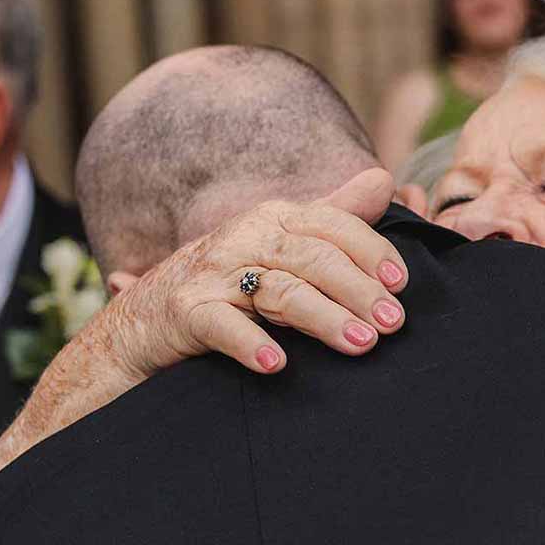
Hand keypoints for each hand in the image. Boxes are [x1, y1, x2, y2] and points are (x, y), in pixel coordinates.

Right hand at [94, 167, 405, 381]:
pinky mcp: (186, 313)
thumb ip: (334, 217)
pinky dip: (250, 343)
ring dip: (323, 318)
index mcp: (273, 219)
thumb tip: (385, 180)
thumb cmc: (226, 283)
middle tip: (392, 324)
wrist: (143, 322)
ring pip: (277, 291)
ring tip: (360, 344)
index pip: (330, 225)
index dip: (370, 250)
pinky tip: (277, 364)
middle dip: (357, 290)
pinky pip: (222, 325)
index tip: (400, 284)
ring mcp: (213, 275)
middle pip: (311, 258)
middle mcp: (243, 238)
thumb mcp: (279, 244)